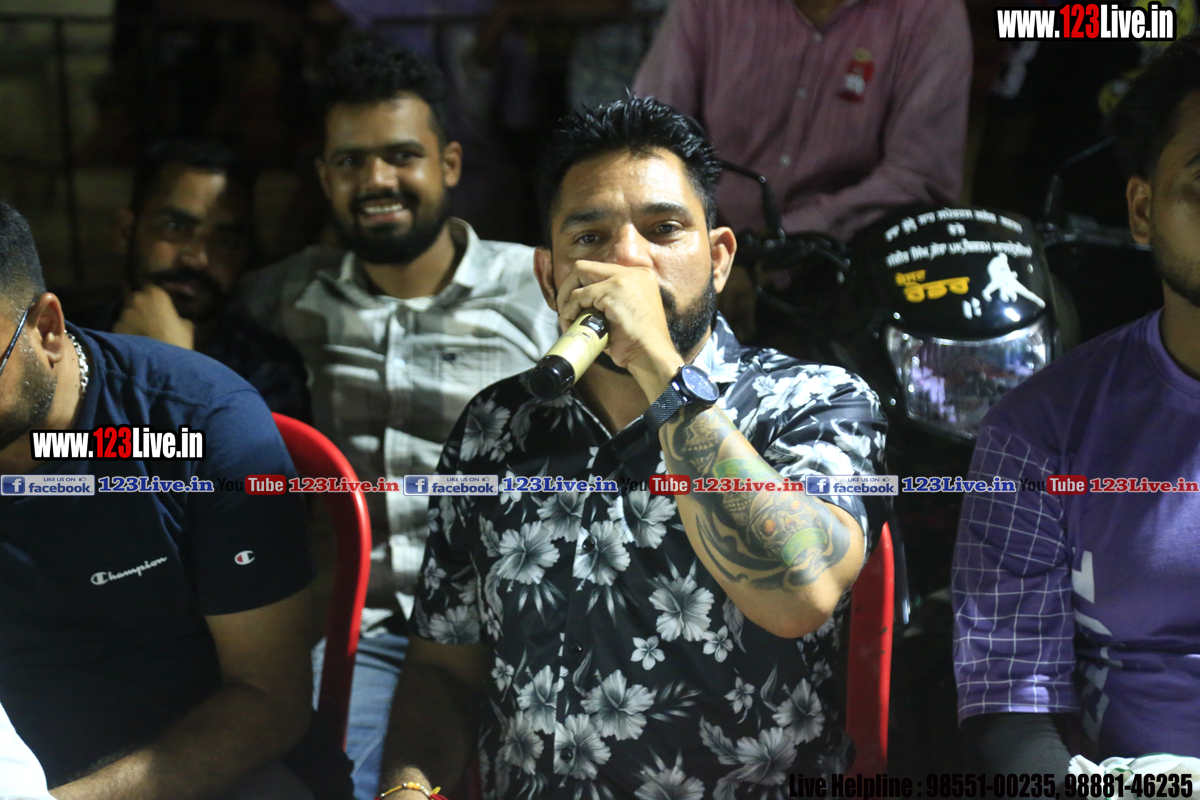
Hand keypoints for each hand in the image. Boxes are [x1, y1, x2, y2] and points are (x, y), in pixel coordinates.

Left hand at [113, 285, 194, 349]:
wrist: (164, 363)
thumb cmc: (179, 342)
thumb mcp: (186, 327)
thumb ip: (176, 317)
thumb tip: (174, 318)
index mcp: (156, 294)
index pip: (149, 289)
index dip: (152, 300)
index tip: (155, 308)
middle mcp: (137, 298)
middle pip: (134, 298)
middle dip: (139, 307)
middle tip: (147, 321)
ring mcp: (124, 313)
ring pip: (126, 313)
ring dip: (131, 320)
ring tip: (140, 334)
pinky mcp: (116, 326)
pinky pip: (121, 327)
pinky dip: (125, 333)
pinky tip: (133, 342)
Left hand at [554, 260, 681, 397]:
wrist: (652, 355)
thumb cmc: (637, 343)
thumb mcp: (625, 313)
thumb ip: (608, 302)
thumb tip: (581, 304)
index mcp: (639, 276)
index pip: (599, 271)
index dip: (580, 285)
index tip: (573, 304)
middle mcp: (633, 272)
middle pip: (585, 267)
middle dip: (568, 287)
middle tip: (564, 309)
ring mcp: (624, 279)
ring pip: (579, 277)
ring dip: (566, 301)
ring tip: (567, 320)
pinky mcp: (613, 290)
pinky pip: (580, 296)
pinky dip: (570, 309)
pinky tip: (570, 324)